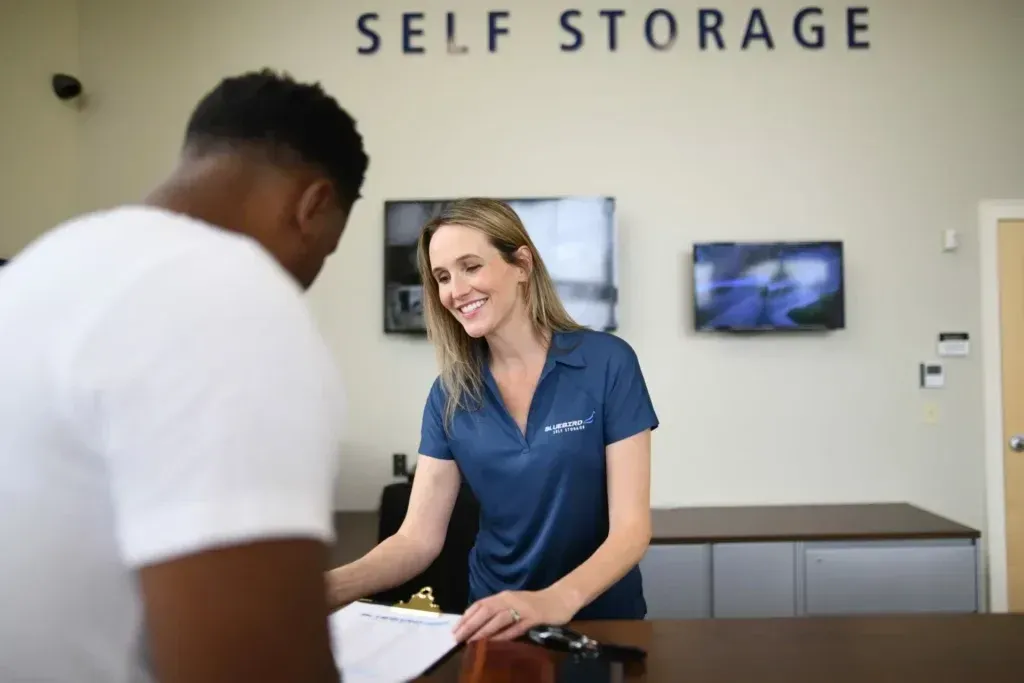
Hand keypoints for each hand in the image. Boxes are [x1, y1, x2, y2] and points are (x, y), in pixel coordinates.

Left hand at [452, 588, 576, 642]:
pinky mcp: (534, 617)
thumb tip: (477, 625)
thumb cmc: (534, 604)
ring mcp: (522, 608)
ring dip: (484, 630)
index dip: (466, 617)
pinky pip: (517, 626)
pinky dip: (505, 634)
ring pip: (499, 618)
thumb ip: (498, 611)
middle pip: (486, 610)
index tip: (455, 629)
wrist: (560, 598)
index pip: (480, 604)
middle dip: (470, 624)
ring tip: (472, 641)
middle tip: (458, 638)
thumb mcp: (513, 604)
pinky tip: (495, 642)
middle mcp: (510, 599)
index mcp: (503, 596)